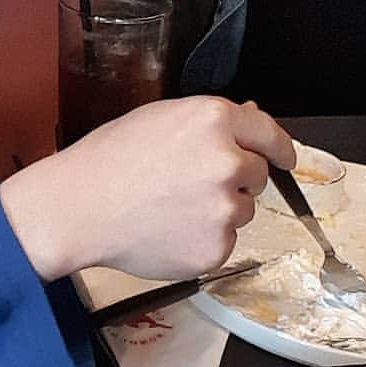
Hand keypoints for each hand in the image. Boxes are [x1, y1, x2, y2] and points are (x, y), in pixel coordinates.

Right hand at [0, 97, 293, 282]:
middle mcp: (228, 161)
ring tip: (170, 205)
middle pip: (256, 174)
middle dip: (234, 178)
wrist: (81, 205)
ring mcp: (225, 209)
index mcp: (213, 120)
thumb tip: (248, 121)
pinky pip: (224, 241)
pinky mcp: (217, 248)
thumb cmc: (110, 157)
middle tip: (190, 182)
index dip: (280, 147)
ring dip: (218, 209)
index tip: (285, 157)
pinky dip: (203, 238)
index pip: (269, 133)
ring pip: (242, 210)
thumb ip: (208, 122)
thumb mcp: (158, 118)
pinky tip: (168, 228)